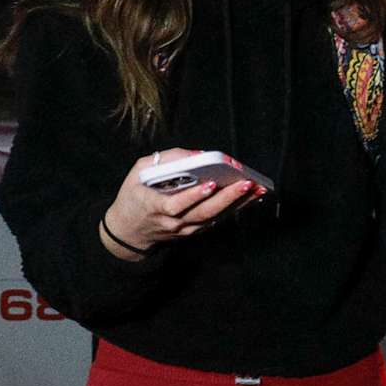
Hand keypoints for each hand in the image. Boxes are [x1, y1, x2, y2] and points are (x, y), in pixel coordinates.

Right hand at [102, 148, 255, 254]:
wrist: (128, 231)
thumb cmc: (134, 196)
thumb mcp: (138, 172)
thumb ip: (165, 161)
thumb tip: (196, 154)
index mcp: (153, 206)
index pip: (175, 204)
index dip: (193, 195)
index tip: (211, 184)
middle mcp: (171, 222)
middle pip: (203, 212)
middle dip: (227, 197)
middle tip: (247, 183)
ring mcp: (184, 229)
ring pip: (214, 217)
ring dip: (237, 204)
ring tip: (257, 189)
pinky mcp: (193, 231)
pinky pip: (216, 219)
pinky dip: (234, 209)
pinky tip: (250, 198)